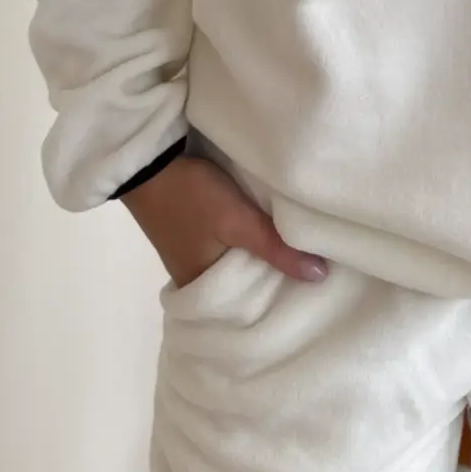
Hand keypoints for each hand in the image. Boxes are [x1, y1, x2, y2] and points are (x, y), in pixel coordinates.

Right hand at [121, 152, 330, 283]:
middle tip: (314, 280)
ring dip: (262, 262)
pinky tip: (270, 241)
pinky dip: (248, 248)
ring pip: (237, 267)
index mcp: (200, 290)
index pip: (247, 310)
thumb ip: (276, 248)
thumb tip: (320, 277)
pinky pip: (228, 251)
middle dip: (273, 283)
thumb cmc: (192, 198)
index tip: (313, 300)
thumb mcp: (238, 222)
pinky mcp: (195, 236)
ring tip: (300, 262)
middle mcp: (194, 280)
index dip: (278, 303)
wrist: (150, 161)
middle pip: (243, 289)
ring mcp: (192, 257)